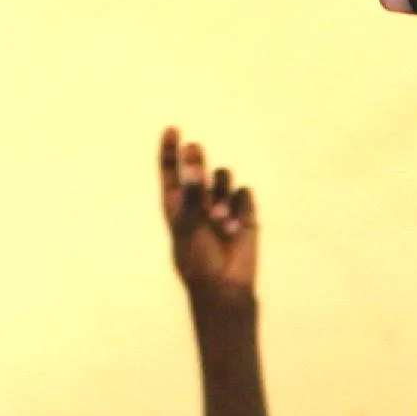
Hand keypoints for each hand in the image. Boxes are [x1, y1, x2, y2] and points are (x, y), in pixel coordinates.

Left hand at [159, 128, 257, 298]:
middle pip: (199, 167)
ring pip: (223, 178)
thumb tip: (194, 158)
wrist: (224, 285)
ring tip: (218, 219)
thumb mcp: (187, 222)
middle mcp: (199, 200)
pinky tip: (234, 226)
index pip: (171, 170)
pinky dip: (239, 206)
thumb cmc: (197, 258)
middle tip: (195, 150)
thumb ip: (191, 190)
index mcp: (176, 203)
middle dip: (198, 159)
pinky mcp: (245, 213)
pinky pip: (243, 194)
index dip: (171, 150)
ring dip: (220, 192)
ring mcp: (223, 205)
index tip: (173, 130)